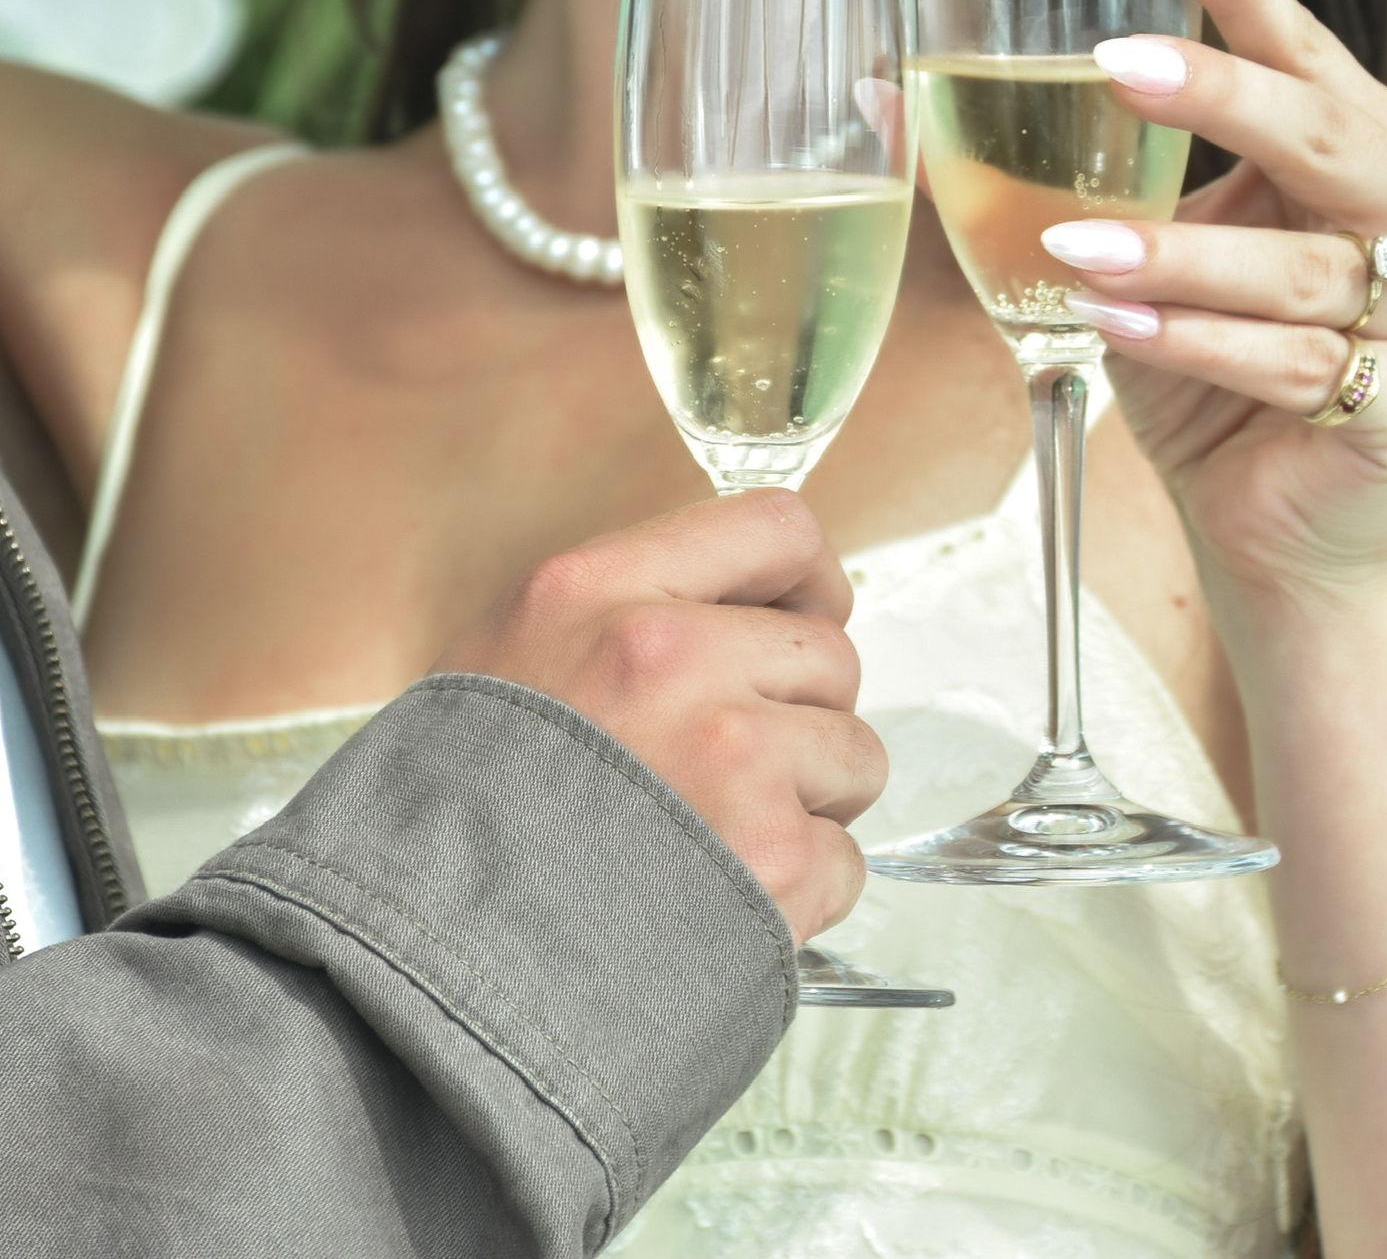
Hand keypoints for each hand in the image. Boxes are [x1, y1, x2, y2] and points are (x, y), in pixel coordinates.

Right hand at [435, 491, 879, 942]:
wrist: (416, 972)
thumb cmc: (455, 821)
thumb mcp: (509, 657)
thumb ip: (626, 614)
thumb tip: (752, 609)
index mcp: (598, 591)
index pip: (778, 529)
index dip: (810, 582)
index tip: (801, 621)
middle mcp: (669, 658)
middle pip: (830, 656)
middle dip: (799, 715)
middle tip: (723, 773)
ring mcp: (728, 761)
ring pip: (855, 756)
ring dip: (809, 803)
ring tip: (715, 843)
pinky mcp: (771, 864)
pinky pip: (844, 861)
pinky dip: (801, 893)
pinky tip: (719, 906)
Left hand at [1042, 0, 1386, 600]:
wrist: (1274, 526)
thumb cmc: (1213, 379)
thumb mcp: (1157, 264)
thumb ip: (1098, 185)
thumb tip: (889, 98)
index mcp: (1372, 159)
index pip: (1313, 62)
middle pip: (1330, 141)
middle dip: (1223, 98)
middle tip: (1119, 63)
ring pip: (1301, 270)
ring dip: (1180, 259)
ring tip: (1075, 252)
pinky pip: (1301, 366)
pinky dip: (1201, 347)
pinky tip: (1116, 328)